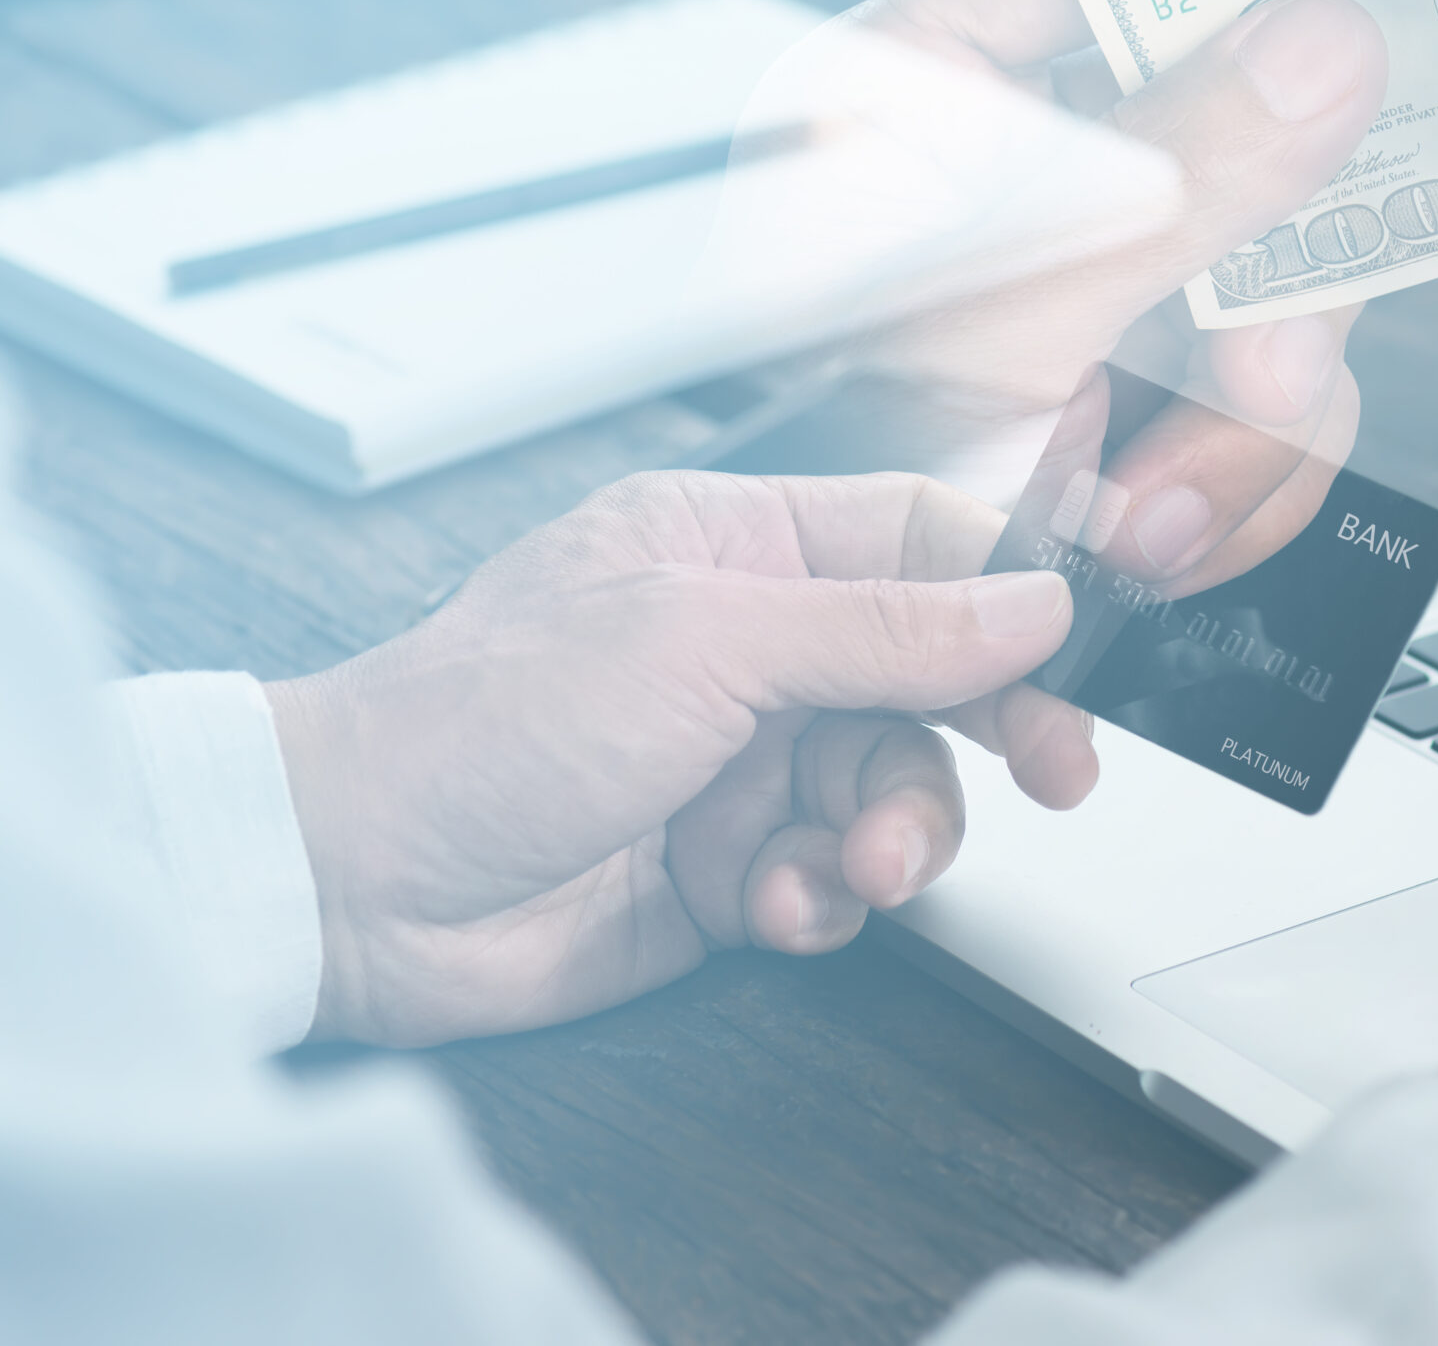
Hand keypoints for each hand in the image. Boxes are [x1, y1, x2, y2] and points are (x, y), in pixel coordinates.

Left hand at [267, 470, 1085, 1047]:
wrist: (352, 889)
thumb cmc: (476, 728)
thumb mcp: (704, 643)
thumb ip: (882, 626)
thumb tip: (1028, 602)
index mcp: (735, 545)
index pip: (921, 544)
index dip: (1009, 596)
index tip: (1076, 651)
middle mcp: (748, 647)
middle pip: (934, 676)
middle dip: (989, 731)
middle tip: (1055, 773)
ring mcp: (739, 759)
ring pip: (895, 786)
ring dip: (892, 833)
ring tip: (851, 866)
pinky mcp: (726, 864)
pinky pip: (834, 876)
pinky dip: (820, 897)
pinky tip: (770, 902)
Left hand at [824, 0, 1389, 588]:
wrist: (830, 658)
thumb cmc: (833, 487)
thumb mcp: (1012, 321)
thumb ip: (1177, 183)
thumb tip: (1326, 45)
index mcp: (927, 87)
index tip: (1335, 15)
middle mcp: (1028, 167)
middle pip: (1235, 124)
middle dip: (1263, 287)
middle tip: (1262, 377)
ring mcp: (1101, 277)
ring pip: (1276, 275)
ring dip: (1252, 423)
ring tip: (1158, 519)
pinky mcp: (1148, 384)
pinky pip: (1267, 392)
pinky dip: (1243, 479)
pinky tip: (1173, 538)